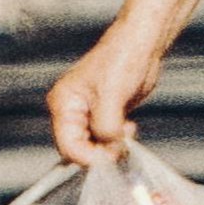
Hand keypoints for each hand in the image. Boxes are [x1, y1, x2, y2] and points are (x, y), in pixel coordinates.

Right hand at [48, 23, 162, 164]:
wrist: (140, 46)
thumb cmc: (121, 59)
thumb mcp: (111, 97)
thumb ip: (106, 127)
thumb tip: (108, 149)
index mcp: (63, 104)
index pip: (67, 146)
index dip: (88, 158)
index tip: (110, 158)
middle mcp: (72, 111)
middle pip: (81, 149)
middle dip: (102, 152)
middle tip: (121, 146)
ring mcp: (89, 115)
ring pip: (96, 146)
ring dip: (113, 146)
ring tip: (126, 130)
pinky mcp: (105, 116)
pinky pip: (108, 139)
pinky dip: (119, 139)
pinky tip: (129, 126)